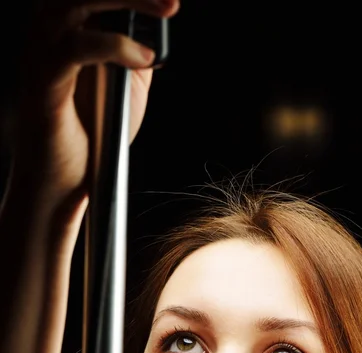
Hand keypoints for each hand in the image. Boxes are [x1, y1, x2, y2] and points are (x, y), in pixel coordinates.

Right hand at [9, 0, 178, 224]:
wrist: (70, 179)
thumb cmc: (95, 134)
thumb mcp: (127, 85)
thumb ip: (137, 51)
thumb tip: (157, 27)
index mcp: (68, 29)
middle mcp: (50, 34)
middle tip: (172, 0)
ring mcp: (42, 56)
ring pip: (73, 4)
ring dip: (126, 0)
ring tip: (166, 11)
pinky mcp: (45, 84)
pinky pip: (73, 48)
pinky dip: (114, 46)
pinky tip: (144, 58)